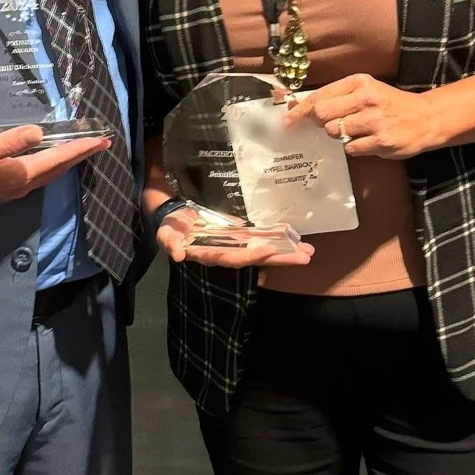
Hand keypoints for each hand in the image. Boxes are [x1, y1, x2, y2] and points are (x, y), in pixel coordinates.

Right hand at [0, 125, 107, 208]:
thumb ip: (10, 142)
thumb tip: (39, 133)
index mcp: (20, 174)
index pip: (58, 159)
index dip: (81, 149)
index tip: (101, 141)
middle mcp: (22, 185)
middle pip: (59, 169)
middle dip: (81, 156)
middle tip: (100, 144)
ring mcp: (14, 188)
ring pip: (50, 174)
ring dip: (68, 162)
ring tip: (82, 150)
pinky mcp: (6, 187)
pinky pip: (39, 176)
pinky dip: (51, 166)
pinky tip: (51, 159)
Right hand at [156, 204, 313, 270]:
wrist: (177, 215)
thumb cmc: (171, 226)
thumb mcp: (166, 232)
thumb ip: (170, 242)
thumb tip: (177, 255)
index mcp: (211, 255)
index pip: (233, 258)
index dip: (250, 256)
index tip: (269, 250)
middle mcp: (228, 252)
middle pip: (257, 259)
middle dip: (280, 259)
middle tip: (305, 257)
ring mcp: (237, 244)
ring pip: (265, 250)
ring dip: (287, 253)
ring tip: (309, 252)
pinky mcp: (241, 235)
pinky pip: (264, 238)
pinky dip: (280, 238)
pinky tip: (298, 240)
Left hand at [303, 74, 437, 160]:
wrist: (426, 118)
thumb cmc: (390, 104)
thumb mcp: (366, 90)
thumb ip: (337, 96)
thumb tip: (299, 105)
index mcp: (359, 82)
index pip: (320, 96)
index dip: (300, 110)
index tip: (286, 121)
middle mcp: (366, 98)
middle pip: (322, 114)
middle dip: (320, 123)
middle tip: (329, 125)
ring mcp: (373, 120)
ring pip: (334, 132)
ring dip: (339, 135)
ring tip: (356, 131)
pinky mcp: (381, 141)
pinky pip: (351, 148)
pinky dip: (354, 147)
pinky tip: (367, 141)